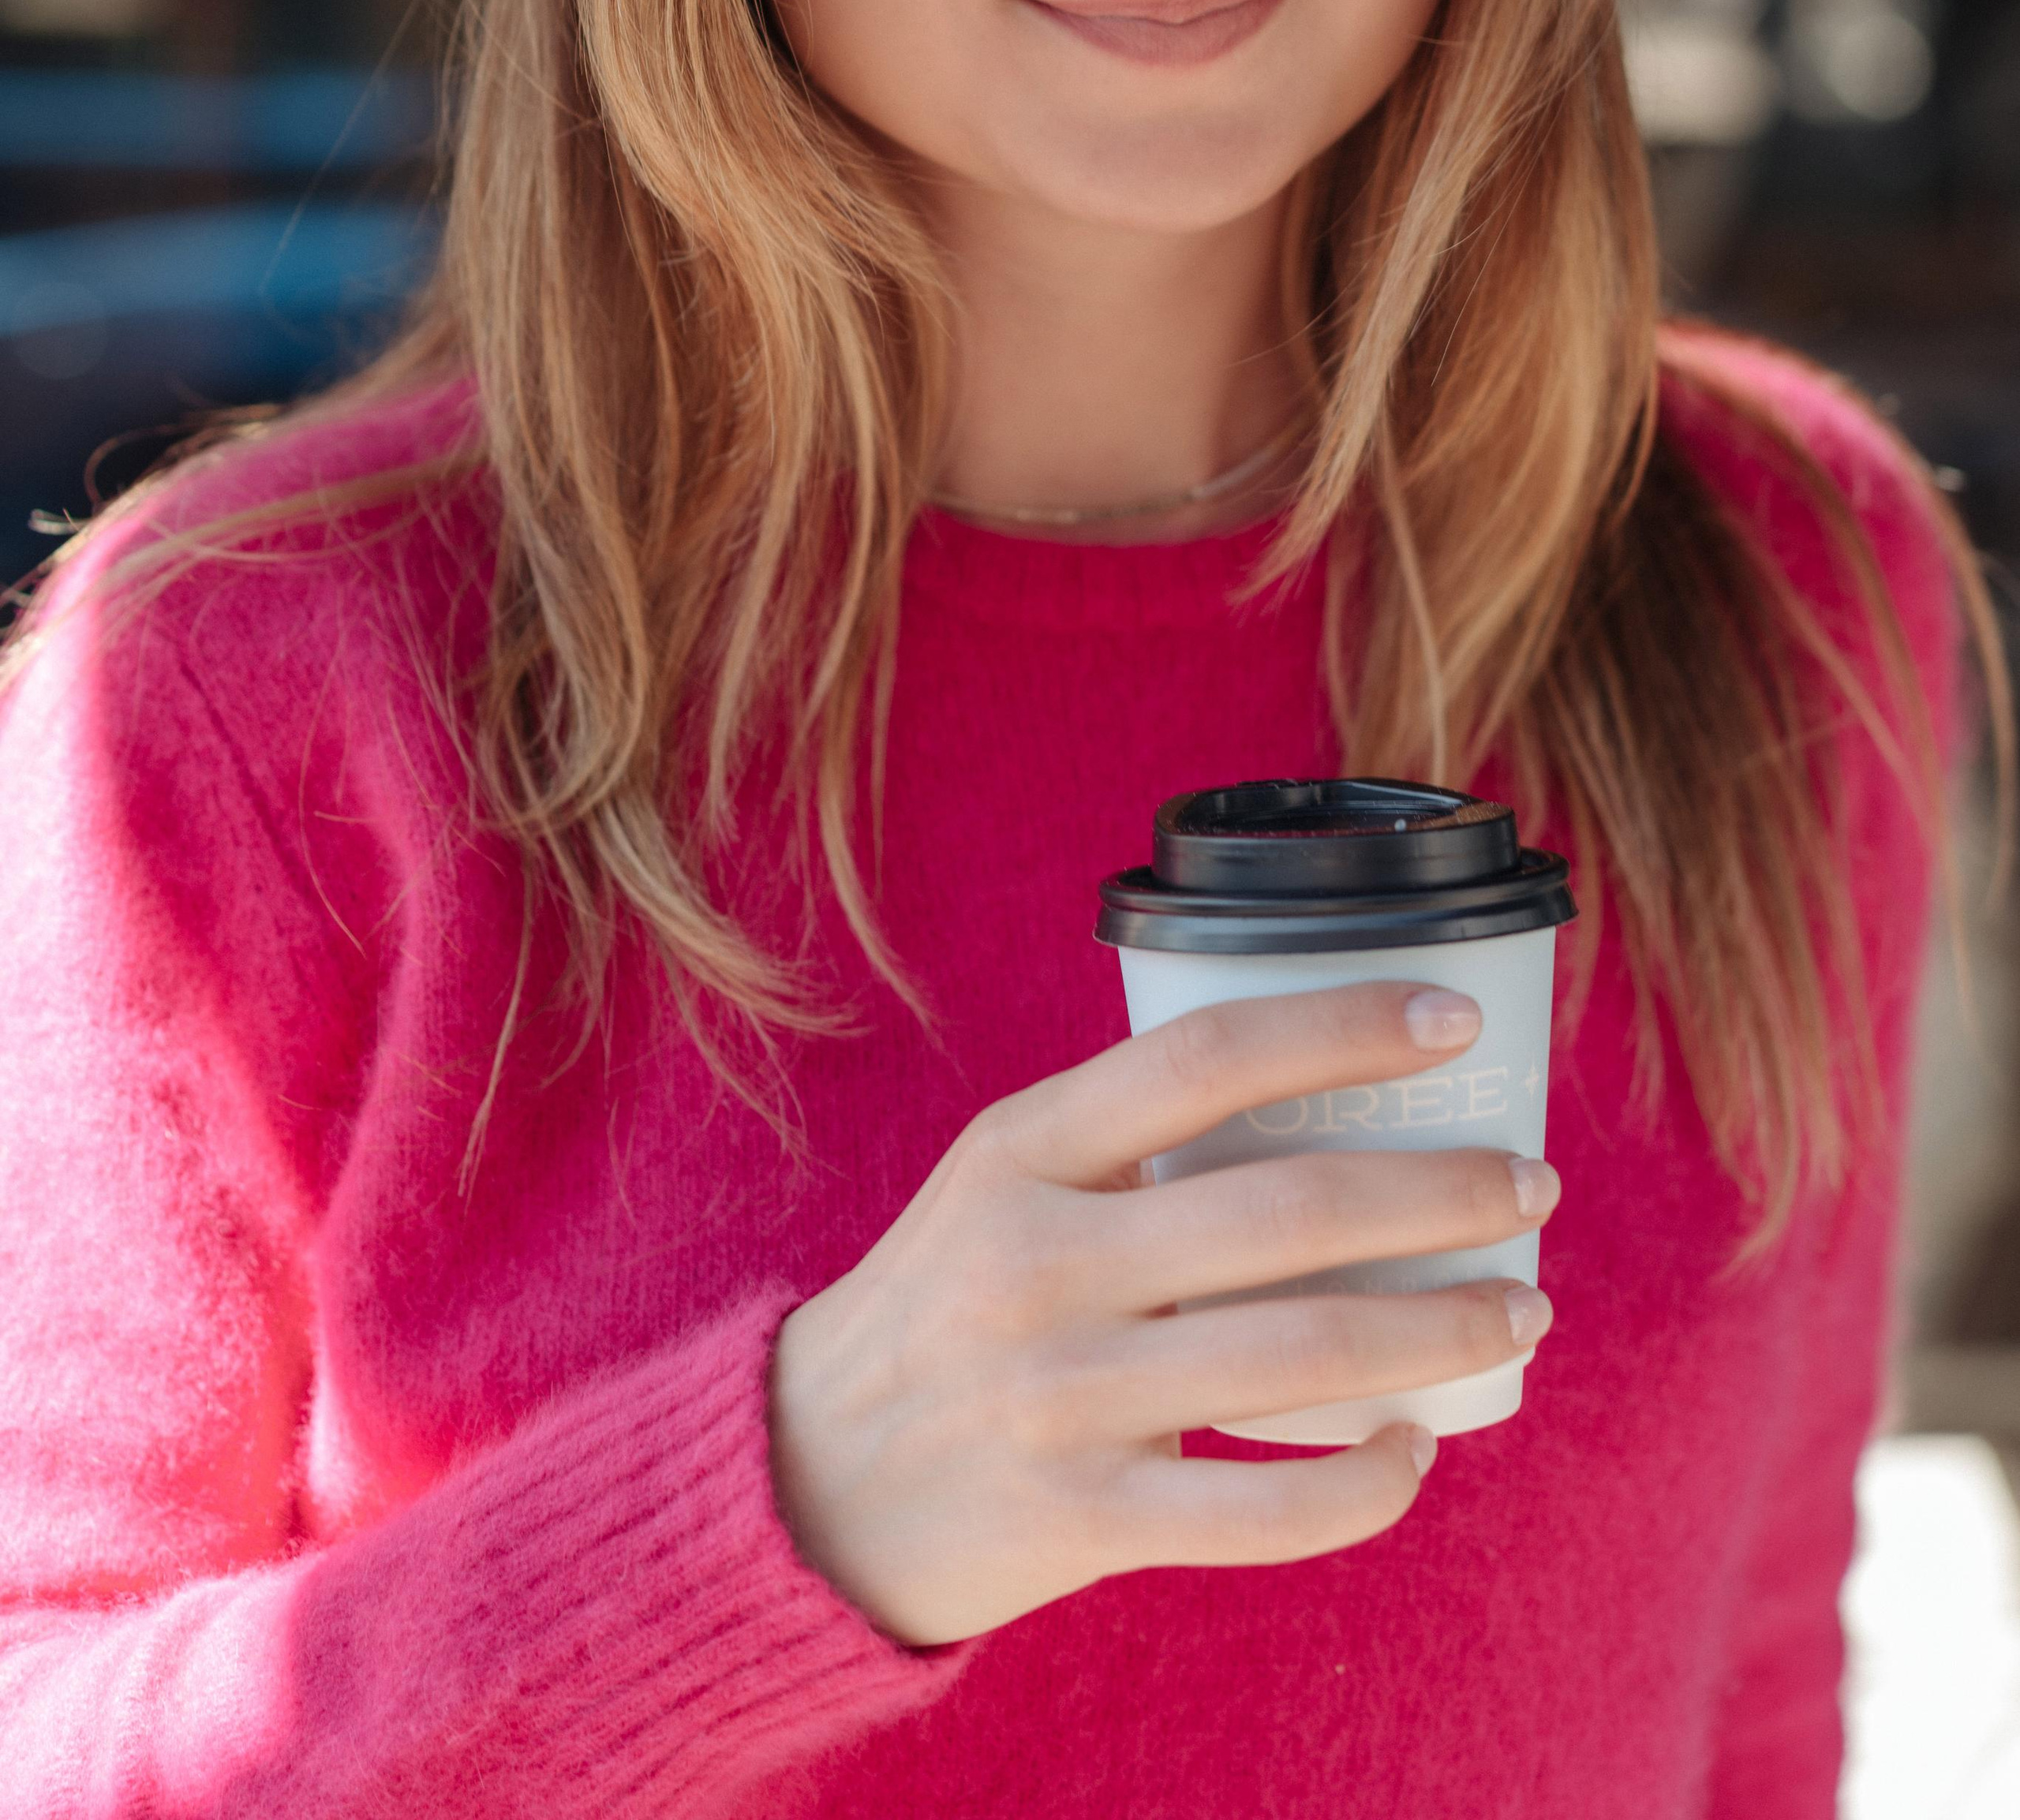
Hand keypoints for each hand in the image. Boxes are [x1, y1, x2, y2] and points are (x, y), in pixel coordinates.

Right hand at [769, 981, 1557, 1643]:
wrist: (811, 1478)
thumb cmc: (949, 1301)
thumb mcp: (1003, 1184)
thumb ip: (1130, 1139)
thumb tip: (1329, 1088)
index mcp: (1023, 1150)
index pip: (1205, 1057)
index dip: (1342, 1027)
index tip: (1454, 1021)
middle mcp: (1038, 1260)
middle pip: (1284, 1212)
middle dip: (1440, 1195)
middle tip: (1531, 1187)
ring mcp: (1060, 1395)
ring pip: (1299, 1358)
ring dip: (1441, 1329)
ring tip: (1524, 1308)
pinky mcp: (1083, 1516)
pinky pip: (1261, 1510)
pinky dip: (1364, 1483)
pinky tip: (1419, 1447)